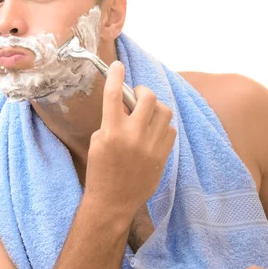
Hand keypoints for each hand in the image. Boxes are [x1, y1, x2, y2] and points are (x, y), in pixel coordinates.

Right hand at [85, 61, 176, 219]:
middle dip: (143, 92)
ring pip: (164, 111)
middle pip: (148, 98)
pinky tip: (153, 132)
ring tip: (147, 114)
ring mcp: (151, 147)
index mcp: (111, 132)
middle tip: (138, 96)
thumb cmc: (100, 172)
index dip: (117, 76)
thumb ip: (110, 121)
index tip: (118, 66)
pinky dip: (162, 126)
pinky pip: (170, 129)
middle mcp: (133, 136)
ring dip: (155, 107)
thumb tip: (126, 104)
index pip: (115, 94)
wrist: (113, 202)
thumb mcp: (97, 143)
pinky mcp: (163, 156)